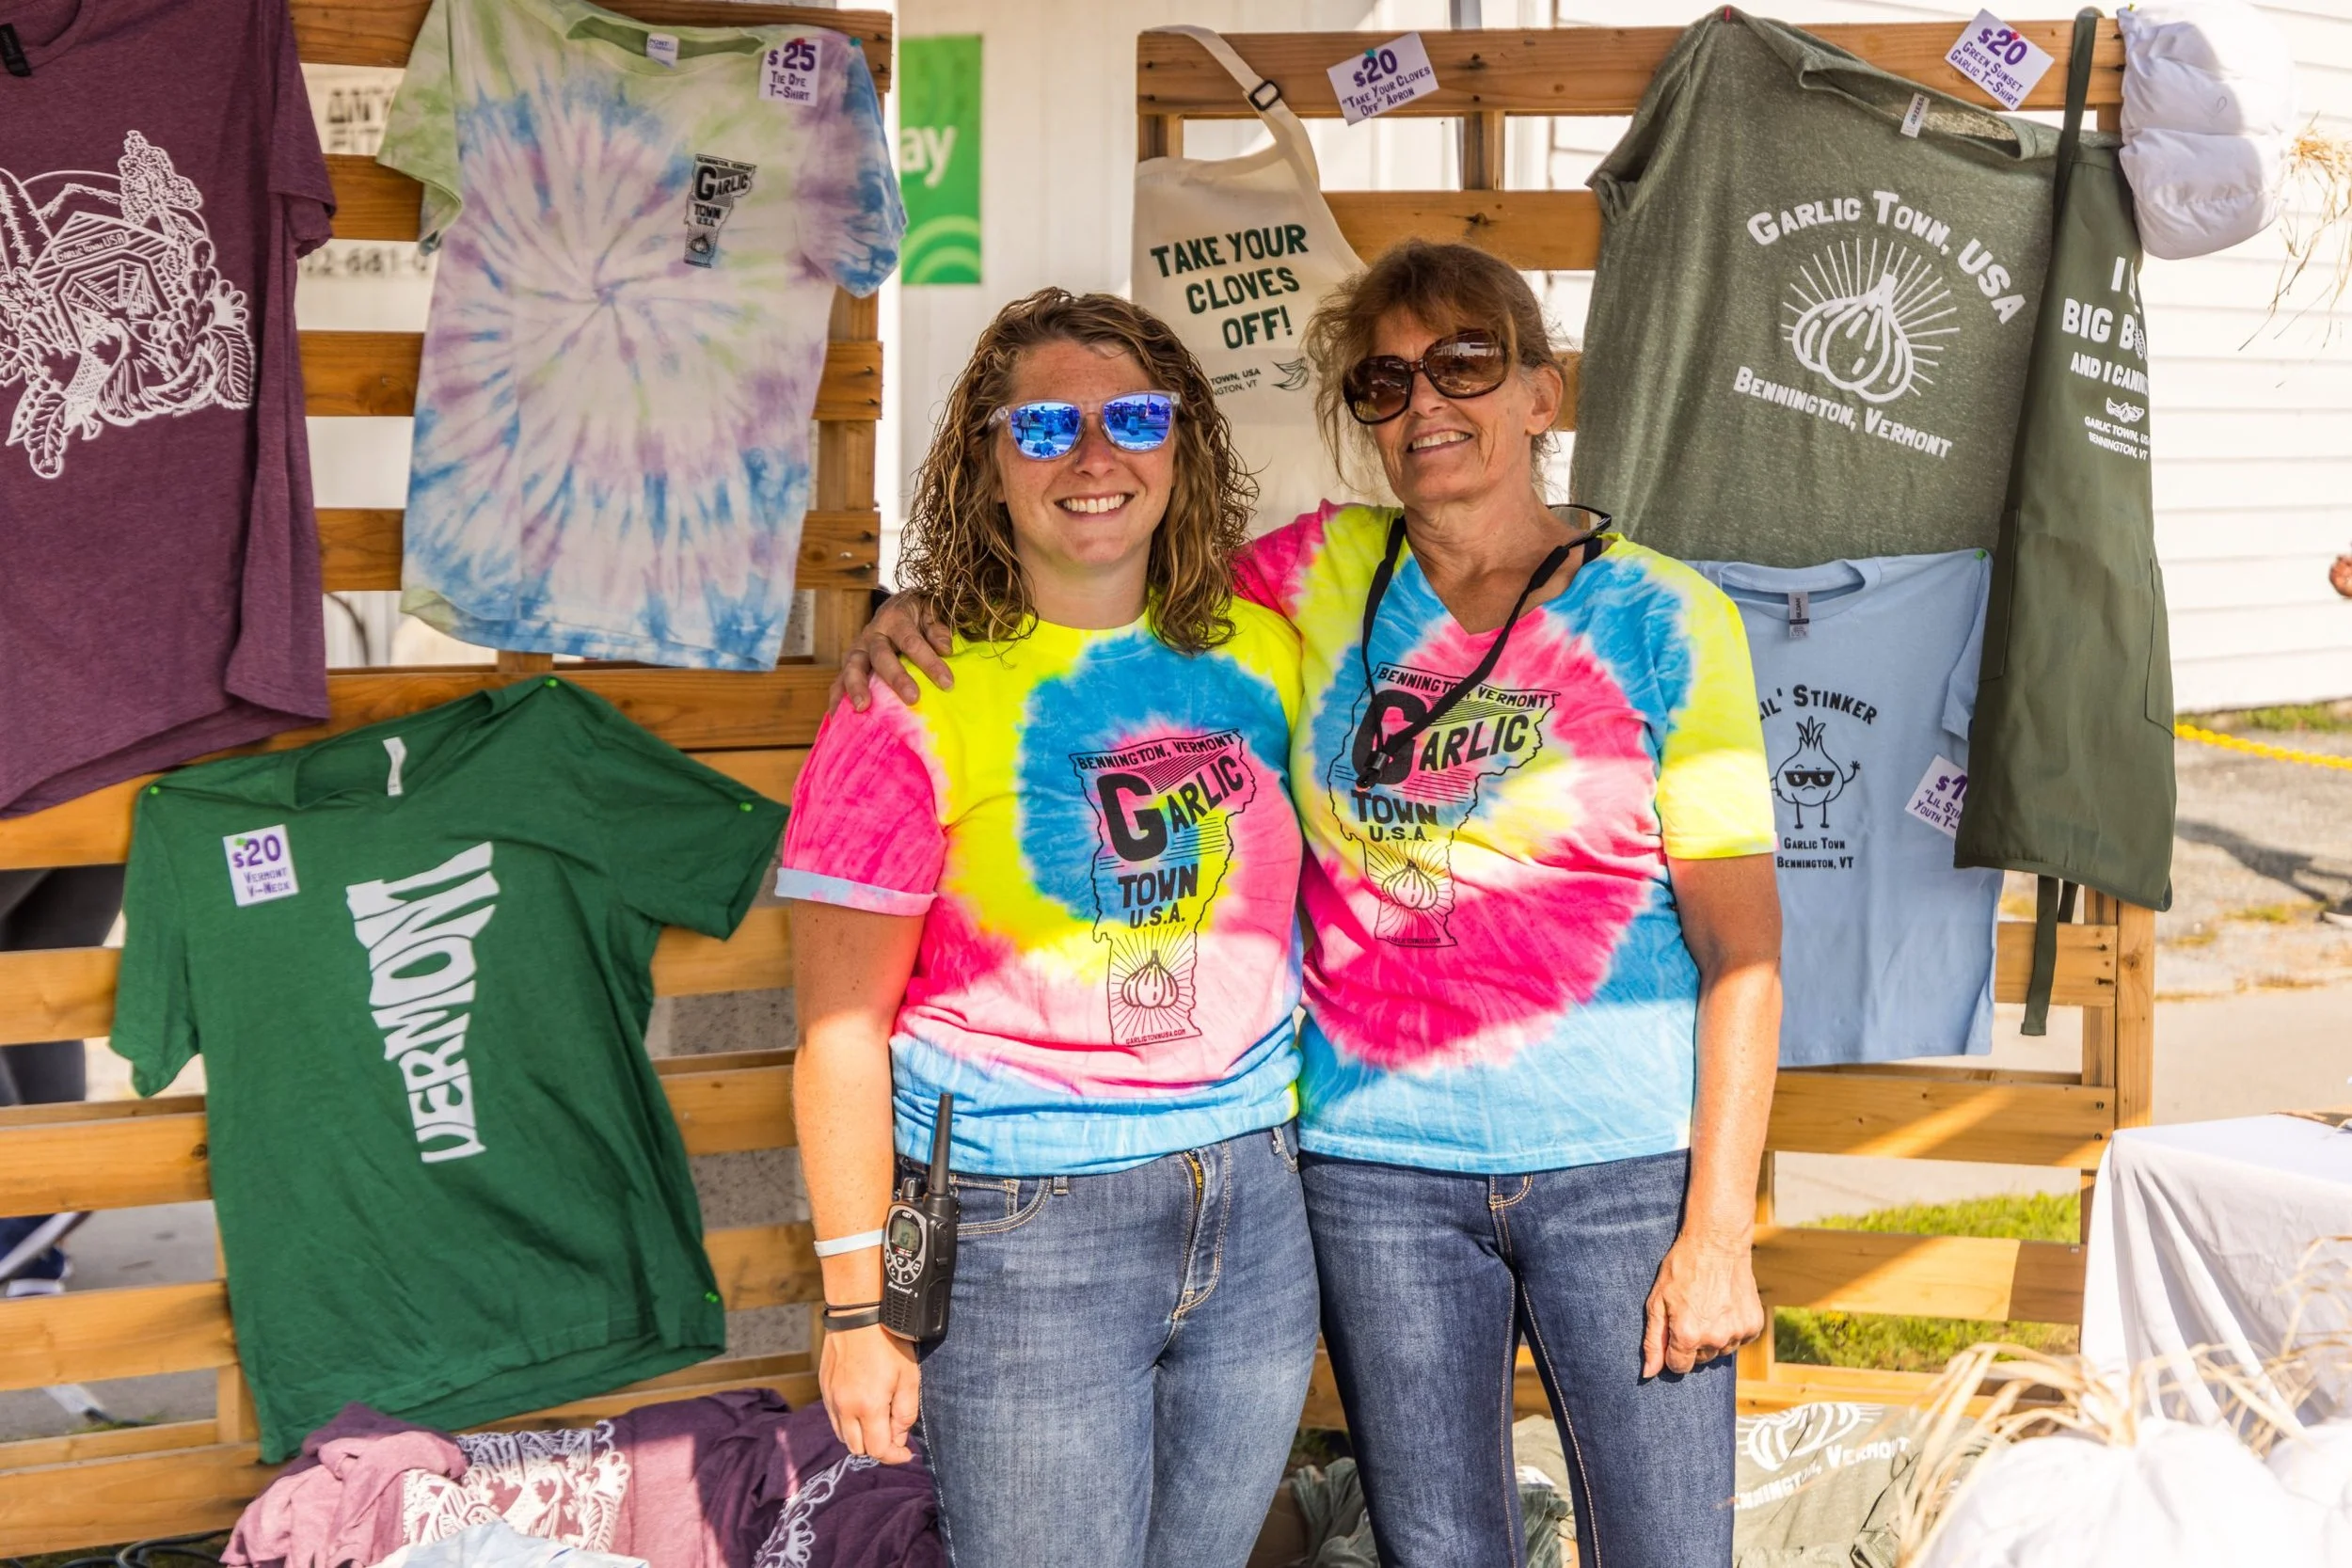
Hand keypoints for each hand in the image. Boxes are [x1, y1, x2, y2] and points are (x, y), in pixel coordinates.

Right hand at [820, 1323, 921, 1462]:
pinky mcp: (824, 1387)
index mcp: (867, 1407)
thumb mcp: (909, 1378)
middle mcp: (844, 1408)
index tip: (906, 1453)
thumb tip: (899, 1439)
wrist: (859, 1313)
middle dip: (877, 1447)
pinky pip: (834, 1418)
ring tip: (878, 1419)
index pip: (878, 1450)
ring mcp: (831, 1398)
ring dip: (861, 1436)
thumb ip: (905, 1413)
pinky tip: (862, 1407)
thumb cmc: (888, 1343)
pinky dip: (848, 1422)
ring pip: (843, 1436)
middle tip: (893, 1433)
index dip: (894, 1456)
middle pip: (858, 1449)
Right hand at [829, 593, 953, 710]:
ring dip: (856, 687)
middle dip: (896, 677)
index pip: (911, 641)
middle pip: (881, 655)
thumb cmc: (917, 615)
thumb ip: (937, 629)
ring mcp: (858, 650)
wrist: (894, 607)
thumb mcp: (930, 613)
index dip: (929, 662)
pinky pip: (839, 681)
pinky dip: (838, 699)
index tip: (947, 683)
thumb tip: (944, 649)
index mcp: (895, 618)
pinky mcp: (849, 665)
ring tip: (862, 708)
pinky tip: (838, 717)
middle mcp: (872, 634)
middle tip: (912, 698)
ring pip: (853, 667)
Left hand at [1642, 1230, 1763, 1377]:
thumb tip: (1649, 1374)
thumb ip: (1653, 1341)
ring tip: (1708, 1307)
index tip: (1673, 1332)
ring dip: (1713, 1337)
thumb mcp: (1657, 1301)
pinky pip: (1739, 1340)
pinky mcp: (1754, 1326)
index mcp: (1688, 1336)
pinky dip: (1731, 1329)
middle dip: (1693, 1343)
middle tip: (1691, 1313)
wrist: (1717, 1243)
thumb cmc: (1681, 1269)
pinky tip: (1724, 1307)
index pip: (1678, 1367)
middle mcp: (1715, 1339)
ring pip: (1720, 1351)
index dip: (1672, 1352)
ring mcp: (1737, 1333)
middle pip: (1700, 1360)